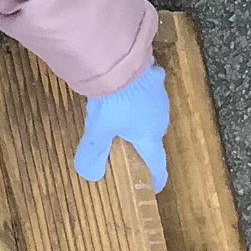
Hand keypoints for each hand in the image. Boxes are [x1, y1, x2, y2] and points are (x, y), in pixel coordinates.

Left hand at [73, 64, 169, 190]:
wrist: (122, 64)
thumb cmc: (113, 102)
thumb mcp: (98, 130)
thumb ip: (93, 153)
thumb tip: (90, 175)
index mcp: (149, 137)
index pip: (156, 162)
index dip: (156, 176)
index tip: (156, 186)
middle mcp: (160, 119)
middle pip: (151, 138)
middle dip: (140, 144)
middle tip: (126, 148)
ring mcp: (160, 98)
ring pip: (150, 115)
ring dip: (138, 120)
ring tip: (121, 119)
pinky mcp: (154, 79)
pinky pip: (147, 93)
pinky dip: (138, 98)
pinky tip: (125, 93)